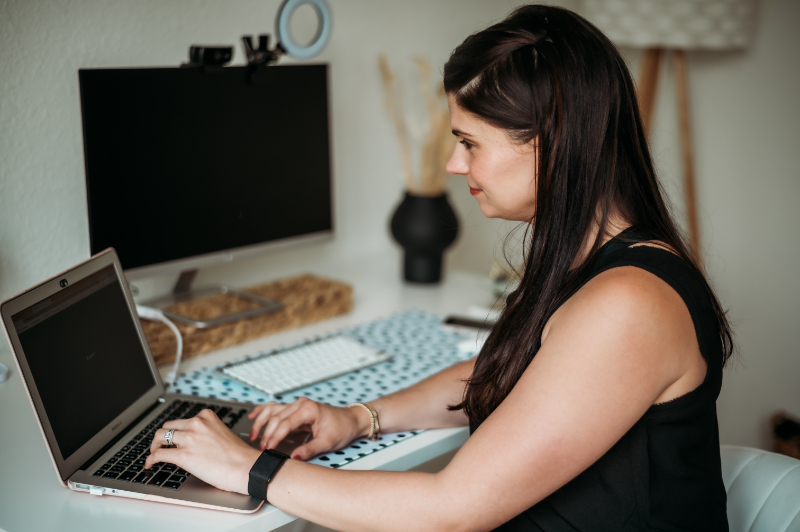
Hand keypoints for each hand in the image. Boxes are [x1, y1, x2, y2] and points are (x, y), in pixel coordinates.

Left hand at [146, 409, 260, 494]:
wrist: (246, 468)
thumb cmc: (239, 456)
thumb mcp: (223, 433)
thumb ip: (207, 432)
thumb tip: (195, 442)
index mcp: (207, 417)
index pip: (183, 419)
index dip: (175, 430)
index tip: (172, 436)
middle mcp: (196, 424)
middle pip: (168, 426)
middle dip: (163, 437)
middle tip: (161, 445)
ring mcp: (189, 439)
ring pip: (160, 437)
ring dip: (154, 446)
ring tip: (154, 453)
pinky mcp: (184, 456)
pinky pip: (159, 454)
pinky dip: (151, 459)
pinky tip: (150, 464)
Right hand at [248, 397, 367, 459]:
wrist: (352, 420)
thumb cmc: (342, 428)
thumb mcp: (328, 442)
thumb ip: (309, 450)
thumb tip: (293, 458)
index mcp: (308, 409)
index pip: (285, 424)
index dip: (274, 438)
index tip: (267, 449)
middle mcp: (301, 404)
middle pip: (276, 418)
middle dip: (266, 434)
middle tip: (261, 449)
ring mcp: (297, 405)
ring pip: (273, 411)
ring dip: (261, 423)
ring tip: (252, 436)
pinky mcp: (296, 408)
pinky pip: (276, 408)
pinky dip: (263, 411)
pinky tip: (253, 416)